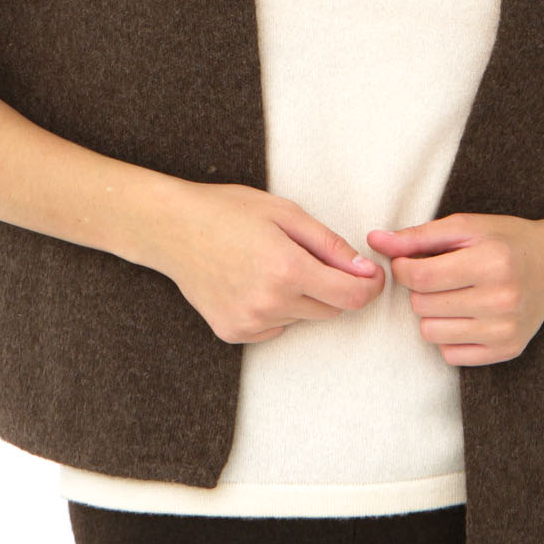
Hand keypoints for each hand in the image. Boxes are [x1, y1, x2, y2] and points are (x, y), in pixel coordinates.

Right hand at [143, 178, 384, 344]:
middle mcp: (270, 303)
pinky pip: (276, 328)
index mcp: (288, 269)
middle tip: (308, 256)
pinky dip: (276, 310)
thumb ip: (330, 244)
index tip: (371, 275)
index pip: (352, 296)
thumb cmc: (228, 211)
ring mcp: (250, 322)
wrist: (171, 229)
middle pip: (331, 310)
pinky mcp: (234, 333)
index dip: (371, 286)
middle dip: (333, 286)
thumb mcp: (285, 212)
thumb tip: (364, 269)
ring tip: (270, 264)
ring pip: (303, 318)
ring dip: (301, 297)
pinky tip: (252, 282)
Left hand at [365, 213, 543, 366]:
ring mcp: (505, 330)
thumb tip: (374, 240)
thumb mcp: (467, 226)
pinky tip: (467, 315)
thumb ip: (418, 236)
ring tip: (453, 295)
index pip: (419, 276)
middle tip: (441, 276)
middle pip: (422, 306)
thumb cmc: (508, 241)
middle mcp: (501, 299)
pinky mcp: (507, 350)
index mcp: (492, 262)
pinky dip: (449, 336)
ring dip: (432, 314)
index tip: (410, 261)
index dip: (403, 268)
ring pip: (431, 333)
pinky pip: (450, 354)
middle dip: (420, 289)